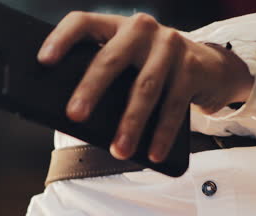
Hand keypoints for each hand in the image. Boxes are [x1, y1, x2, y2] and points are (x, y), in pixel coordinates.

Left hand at [38, 12, 252, 162]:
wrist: (211, 68)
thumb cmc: (154, 72)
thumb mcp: (127, 67)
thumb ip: (104, 80)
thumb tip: (70, 119)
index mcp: (116, 26)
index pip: (83, 22)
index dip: (62, 39)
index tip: (43, 61)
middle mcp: (142, 29)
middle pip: (111, 58)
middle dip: (91, 89)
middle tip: (75, 117)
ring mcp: (170, 45)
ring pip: (144, 88)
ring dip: (130, 124)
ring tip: (118, 152)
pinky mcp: (193, 67)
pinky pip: (173, 106)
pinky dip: (161, 134)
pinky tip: (152, 154)